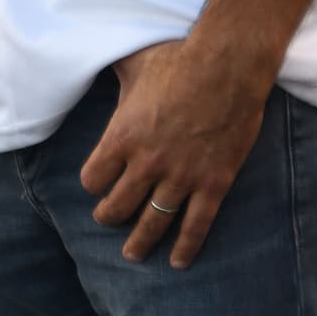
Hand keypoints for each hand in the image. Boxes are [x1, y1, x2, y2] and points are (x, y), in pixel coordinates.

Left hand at [80, 29, 272, 269]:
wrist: (227, 66)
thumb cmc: (177, 60)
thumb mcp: (133, 63)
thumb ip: (112, 71)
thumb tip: (89, 54)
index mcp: (122, 136)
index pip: (93, 178)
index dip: (93, 183)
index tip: (96, 184)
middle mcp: (146, 163)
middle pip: (117, 207)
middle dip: (109, 216)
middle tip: (109, 219)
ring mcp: (181, 177)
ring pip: (153, 223)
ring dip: (140, 242)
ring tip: (132, 253)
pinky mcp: (213, 184)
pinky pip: (196, 225)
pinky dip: (186, 247)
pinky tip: (178, 261)